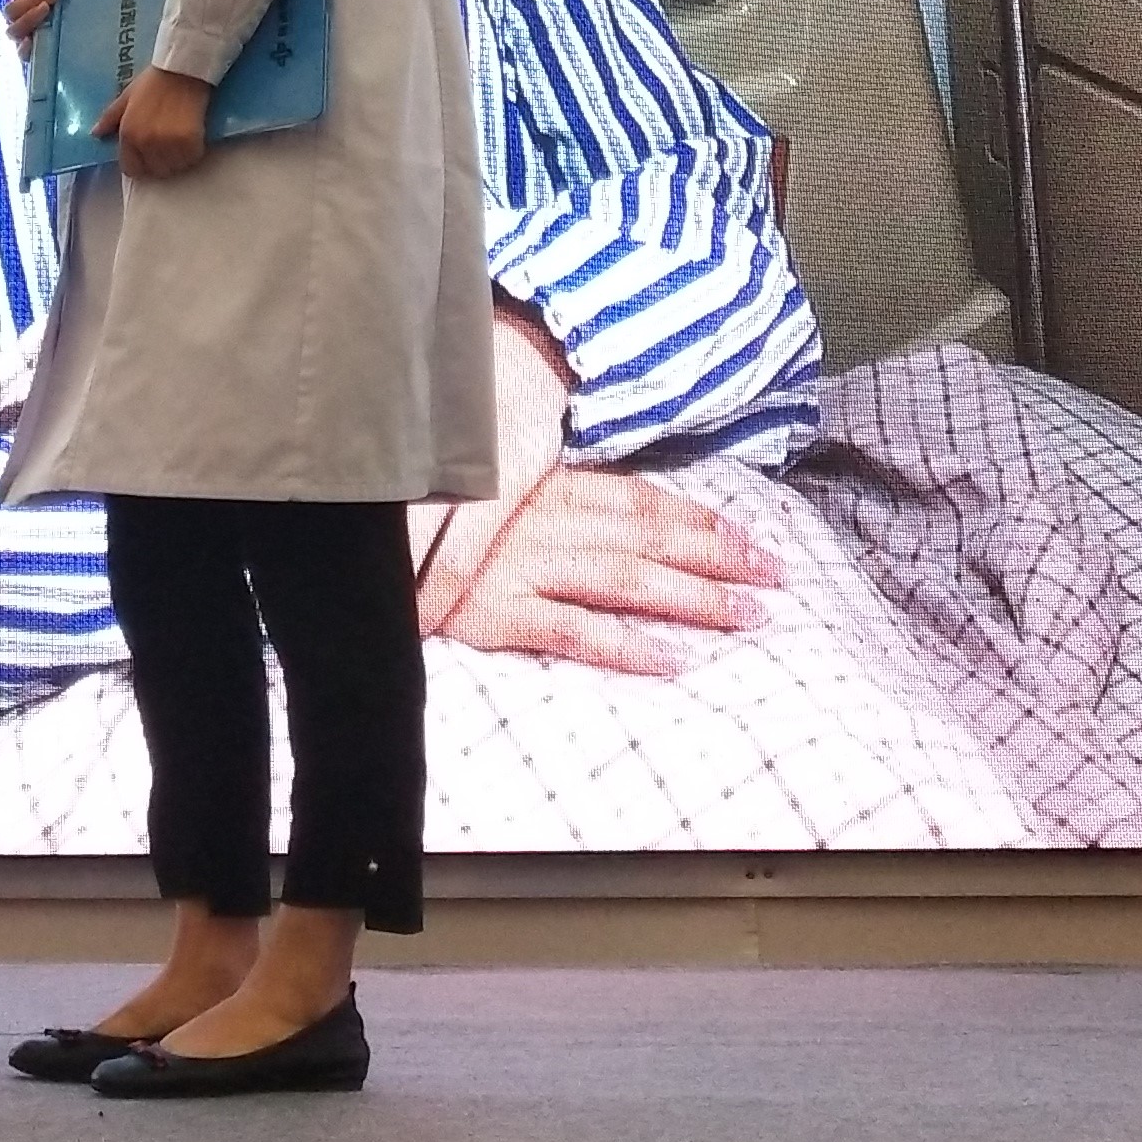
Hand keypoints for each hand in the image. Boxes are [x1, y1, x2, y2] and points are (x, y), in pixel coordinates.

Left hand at [97, 66, 213, 179]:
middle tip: (167, 146)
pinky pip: (192, 159)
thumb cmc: (153, 81)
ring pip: (174, 168)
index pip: (131, 169)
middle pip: (155, 171)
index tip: (148, 155)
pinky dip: (193, 153)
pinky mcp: (190, 142)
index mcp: (128, 134)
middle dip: (160, 163)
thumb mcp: (127, 97)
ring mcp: (169, 144)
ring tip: (180, 142)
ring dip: (177, 159)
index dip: (140, 164)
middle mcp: (146, 142)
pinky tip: (192, 138)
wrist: (182, 69)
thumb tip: (95, 134)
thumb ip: (110, 118)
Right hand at [424, 468, 782, 673]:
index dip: (702, 520)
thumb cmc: (436, 510)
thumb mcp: (498, 483)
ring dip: (693, 598)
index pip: (643, 500)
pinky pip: (574, 631)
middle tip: (774, 578)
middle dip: (719, 558)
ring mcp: (525, 566)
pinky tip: (671, 659)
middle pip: (651, 539)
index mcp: (550, 485)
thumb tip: (615, 508)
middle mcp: (548, 522)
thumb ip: (553, 493)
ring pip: (628, 580)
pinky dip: (626, 646)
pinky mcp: (499, 611)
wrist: (367, 540)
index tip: (752, 537)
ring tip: (745, 615)